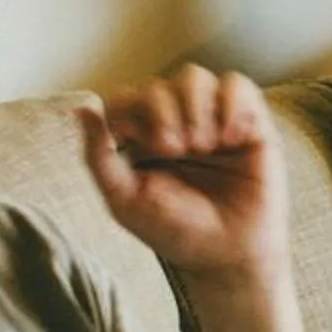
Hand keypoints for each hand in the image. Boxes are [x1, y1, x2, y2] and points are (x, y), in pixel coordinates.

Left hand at [78, 66, 288, 284]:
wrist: (229, 254)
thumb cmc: (176, 231)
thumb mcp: (125, 199)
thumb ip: (99, 156)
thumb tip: (81, 109)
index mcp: (143, 140)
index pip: (126, 98)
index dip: (130, 112)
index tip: (141, 146)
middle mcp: (177, 124)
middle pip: (159, 85)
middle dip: (163, 113)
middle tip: (176, 149)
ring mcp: (213, 121)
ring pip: (195, 77)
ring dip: (194, 106)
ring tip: (203, 144)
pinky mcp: (250, 122)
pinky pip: (237, 85)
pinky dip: (230, 103)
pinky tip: (230, 137)